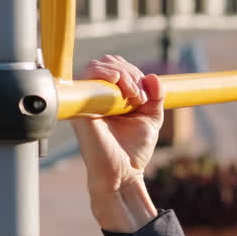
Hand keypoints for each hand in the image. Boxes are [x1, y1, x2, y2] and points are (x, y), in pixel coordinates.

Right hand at [70, 55, 162, 231]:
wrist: (123, 173)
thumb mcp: (151, 118)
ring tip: (134, 98)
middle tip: (140, 99)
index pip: (118, 66)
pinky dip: (104, 73)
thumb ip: (156, 97)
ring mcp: (87, 101)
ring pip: (98, 66)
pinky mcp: (81, 107)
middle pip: (109, 62)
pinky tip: (118, 81)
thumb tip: (153, 77)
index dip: (134, 72)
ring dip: (123, 75)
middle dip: (131, 74)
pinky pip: (86, 76)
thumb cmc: (133, 150)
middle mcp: (96, 97)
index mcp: (111, 97)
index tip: (146, 95)